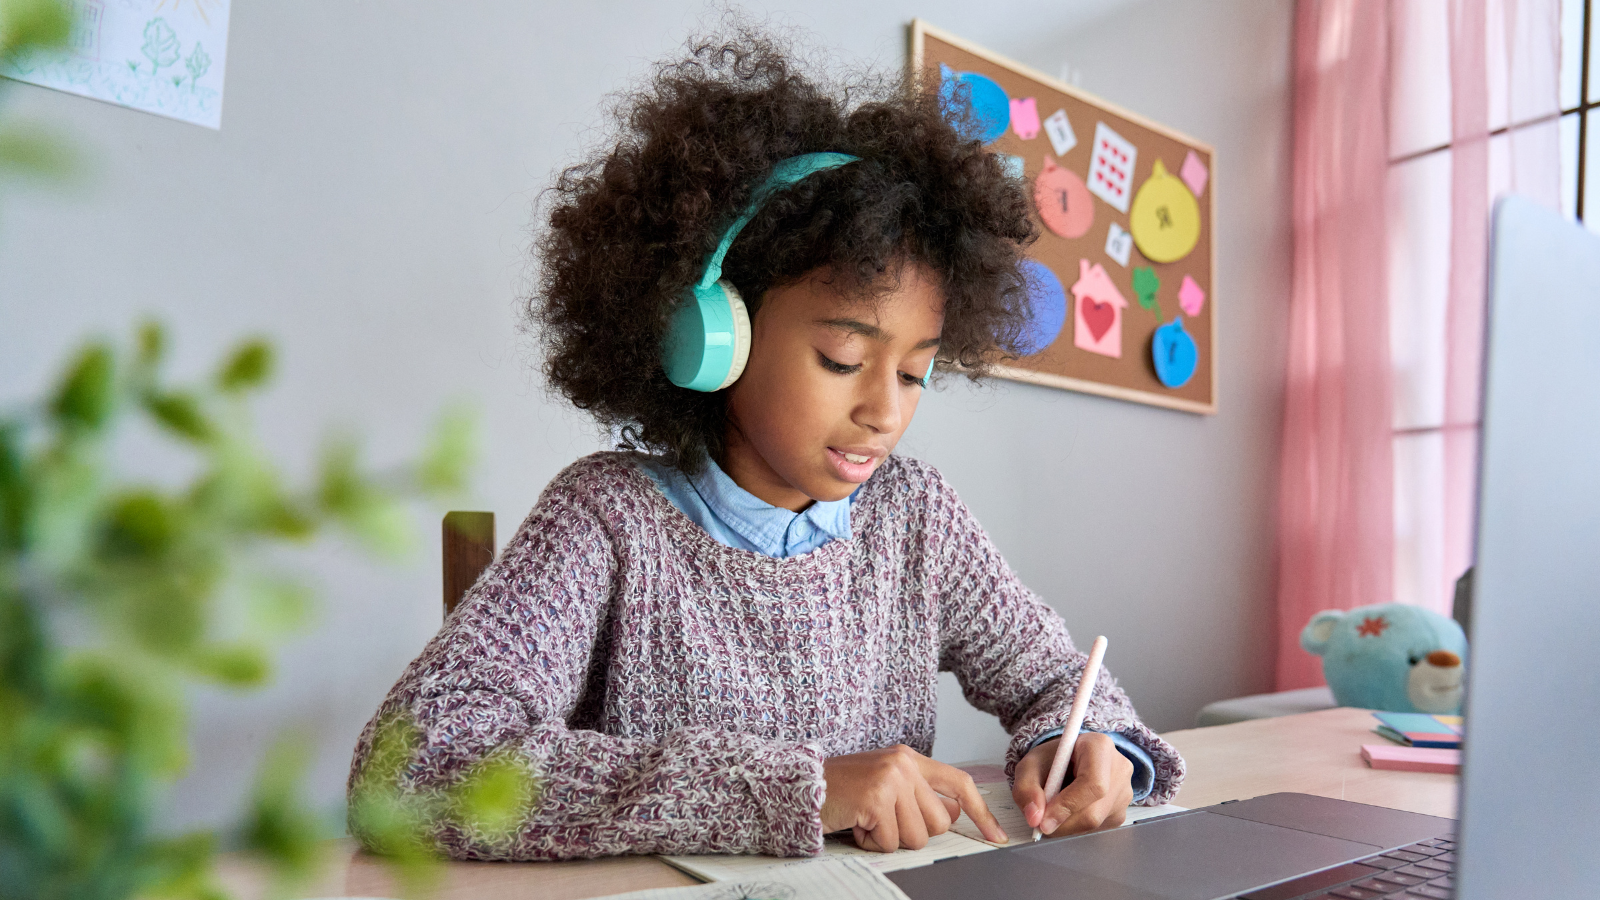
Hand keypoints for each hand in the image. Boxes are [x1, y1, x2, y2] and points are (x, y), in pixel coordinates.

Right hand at [820, 744, 1007, 851]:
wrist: (801, 786)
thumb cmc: (843, 791)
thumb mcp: (886, 784)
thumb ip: (918, 794)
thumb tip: (952, 816)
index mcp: (910, 758)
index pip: (959, 784)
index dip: (980, 813)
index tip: (997, 835)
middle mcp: (904, 764)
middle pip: (940, 823)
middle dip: (914, 832)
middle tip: (885, 820)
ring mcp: (891, 780)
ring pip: (918, 837)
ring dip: (890, 839)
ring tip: (868, 821)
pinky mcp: (877, 799)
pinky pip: (891, 842)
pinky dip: (872, 843)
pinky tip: (857, 825)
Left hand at [1012, 732, 1133, 837]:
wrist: (1068, 761)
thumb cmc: (1052, 760)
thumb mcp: (1030, 765)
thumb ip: (1026, 788)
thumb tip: (1035, 817)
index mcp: (1099, 747)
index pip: (1092, 784)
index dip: (1067, 805)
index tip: (1044, 820)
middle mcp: (1119, 769)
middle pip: (1094, 811)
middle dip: (1063, 823)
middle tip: (1040, 823)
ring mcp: (1125, 792)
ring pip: (1096, 824)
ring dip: (1068, 826)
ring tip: (1055, 808)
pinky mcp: (1122, 812)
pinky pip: (1098, 829)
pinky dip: (1077, 828)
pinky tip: (1070, 811)